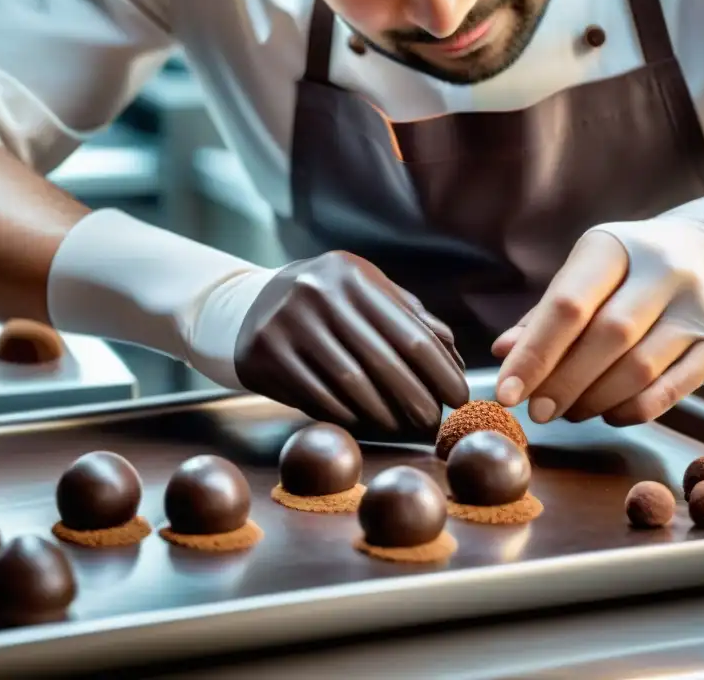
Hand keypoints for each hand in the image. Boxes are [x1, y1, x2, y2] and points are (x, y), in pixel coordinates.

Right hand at [216, 251, 467, 435]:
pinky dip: (347, 415)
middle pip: (382, 361)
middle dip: (416, 398)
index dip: (440, 371)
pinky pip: (316, 395)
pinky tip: (365, 425)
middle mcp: (317, 292)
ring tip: (403, 428)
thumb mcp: (363, 294)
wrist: (244, 306)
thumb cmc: (322, 304)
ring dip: (383, 413)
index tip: (459, 396)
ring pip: (349, 383)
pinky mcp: (263, 353)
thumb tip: (455, 358)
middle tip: (433, 422)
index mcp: (352, 275)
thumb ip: (409, 318)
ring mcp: (286, 322)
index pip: (410, 332)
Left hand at [492, 195, 703, 425]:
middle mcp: (661, 272)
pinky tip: (609, 412)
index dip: (534, 353)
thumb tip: (503, 352)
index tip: (507, 392)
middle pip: (605, 338)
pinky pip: (672, 390)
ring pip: (639, 369)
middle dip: (562, 382)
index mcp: (614, 247)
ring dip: (595, 400)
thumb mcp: (591, 272)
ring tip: (568, 411)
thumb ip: (547, 313)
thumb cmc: (637, 267)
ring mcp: (696, 309)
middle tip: (536, 410)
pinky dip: (633, 410)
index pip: (568, 304)